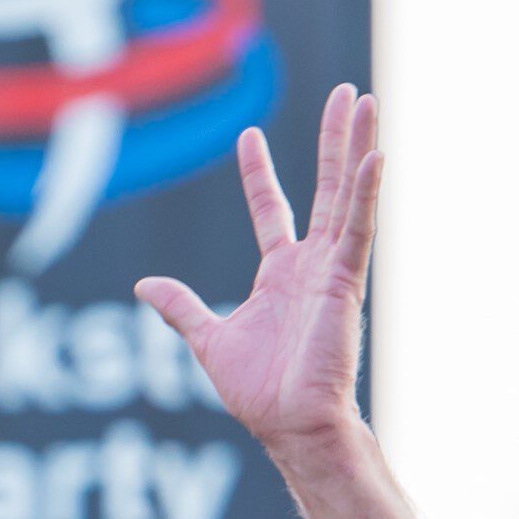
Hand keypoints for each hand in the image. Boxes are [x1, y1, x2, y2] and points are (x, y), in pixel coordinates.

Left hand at [136, 84, 379, 455]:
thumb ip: (180, 307)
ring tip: (368, 102)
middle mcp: (311, 264)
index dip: (258, 174)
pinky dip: (367, 193)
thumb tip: (143, 285)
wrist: (288, 424)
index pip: (270, 209)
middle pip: (324, 187)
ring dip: (358, 147)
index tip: (250, 135)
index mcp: (280, 274)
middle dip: (334, 139)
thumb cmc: (259, 390)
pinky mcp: (346, 282)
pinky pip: (358, 230)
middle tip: (347, 94)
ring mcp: (332, 269)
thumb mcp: (208, 339)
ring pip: (348, 195)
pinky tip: (375, 156)